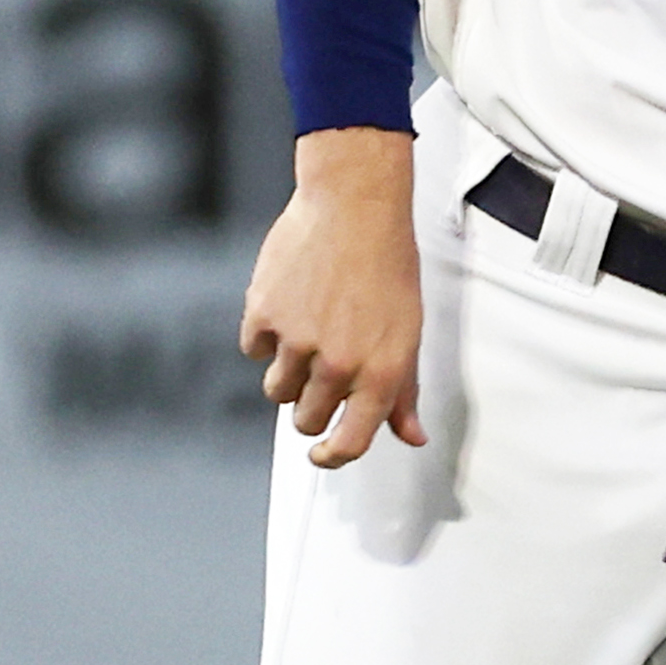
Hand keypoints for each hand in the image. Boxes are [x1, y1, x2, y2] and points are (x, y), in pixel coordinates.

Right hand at [239, 129, 430, 463]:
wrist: (354, 208)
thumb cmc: (388, 267)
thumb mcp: (410, 332)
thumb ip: (405, 391)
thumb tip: (413, 437)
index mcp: (382, 372)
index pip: (351, 442)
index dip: (332, 456)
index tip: (321, 454)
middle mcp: (339, 364)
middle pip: (306, 419)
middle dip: (311, 405)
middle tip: (321, 371)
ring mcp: (297, 341)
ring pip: (277, 390)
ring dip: (287, 373)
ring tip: (308, 333)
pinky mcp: (262, 315)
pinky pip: (253, 349)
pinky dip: (265, 335)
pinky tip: (288, 305)